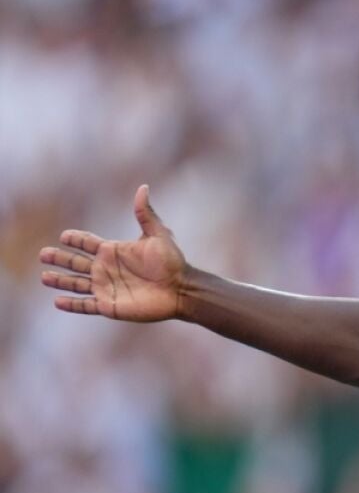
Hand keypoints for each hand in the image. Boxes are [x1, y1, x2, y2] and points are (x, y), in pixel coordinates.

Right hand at [39, 185, 188, 321]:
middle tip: (44, 254)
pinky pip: (86, 305)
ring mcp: (106, 288)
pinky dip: (71, 304)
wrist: (181, 289)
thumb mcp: (158, 235)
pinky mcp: (110, 306)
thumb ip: (145, 213)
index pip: (87, 242)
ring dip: (59, 280)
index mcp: (113, 251)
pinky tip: (57, 301)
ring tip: (44, 276)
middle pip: (75, 262)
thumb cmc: (172, 262)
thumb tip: (143, 187)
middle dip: (59, 258)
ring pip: (75, 284)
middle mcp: (106, 269)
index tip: (65, 236)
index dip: (75, 239)